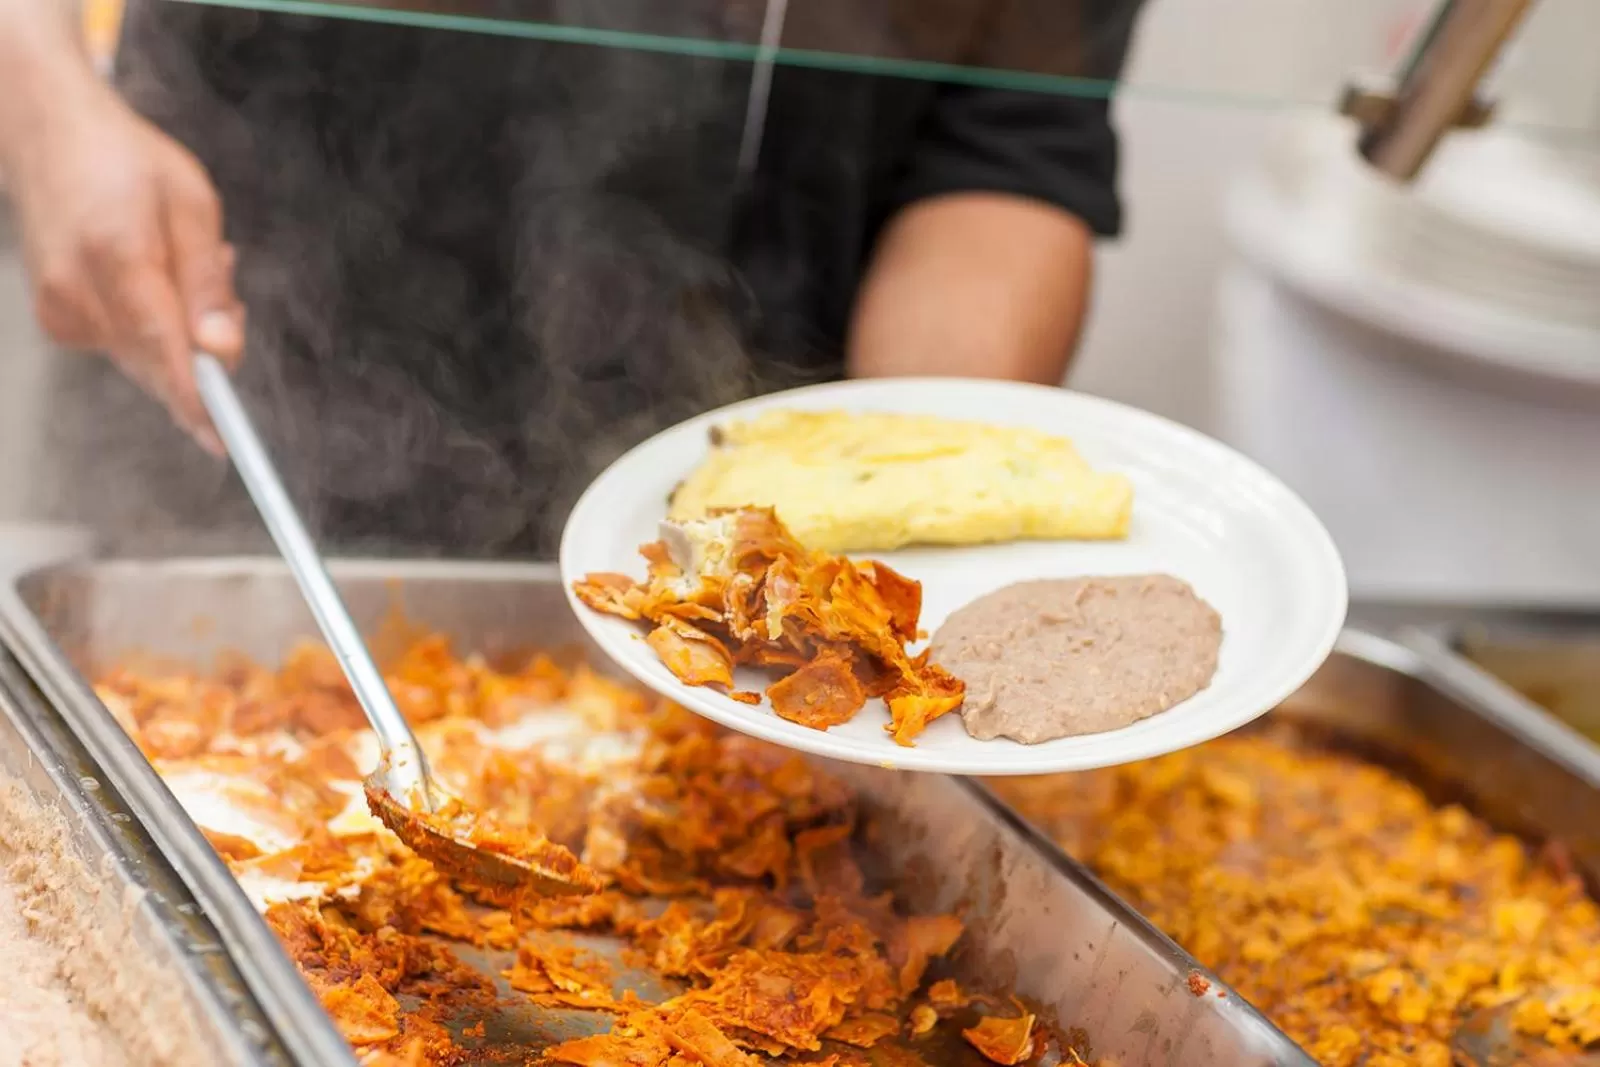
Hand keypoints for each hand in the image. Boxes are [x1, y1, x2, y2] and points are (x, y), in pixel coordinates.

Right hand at [8, 80, 243, 451]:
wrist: (48, 138)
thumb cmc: (126, 162)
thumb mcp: (193, 204)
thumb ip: (209, 283)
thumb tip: (223, 350)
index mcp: (115, 255)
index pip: (163, 348)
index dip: (196, 399)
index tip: (223, 439)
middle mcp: (78, 293)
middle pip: (161, 364)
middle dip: (208, 348)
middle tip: (221, 286)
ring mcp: (62, 312)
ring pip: (150, 361)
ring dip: (184, 335)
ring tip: (181, 267)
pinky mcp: (60, 324)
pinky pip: (130, 349)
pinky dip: (157, 328)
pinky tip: (155, 279)